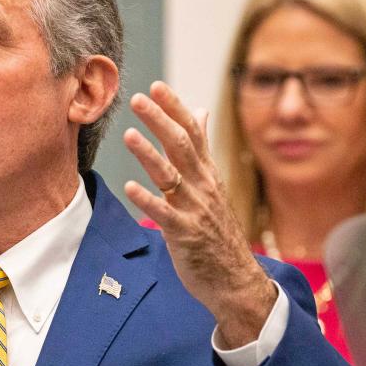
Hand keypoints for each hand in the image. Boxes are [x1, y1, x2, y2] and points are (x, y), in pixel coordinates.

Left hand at [123, 81, 275, 347]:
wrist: (235, 279)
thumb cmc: (218, 231)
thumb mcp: (212, 185)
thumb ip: (202, 149)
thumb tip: (200, 112)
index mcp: (207, 174)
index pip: (192, 132)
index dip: (175, 108)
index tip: (157, 86)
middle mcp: (203, 187)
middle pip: (181, 146)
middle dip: (160, 120)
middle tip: (139, 98)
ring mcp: (195, 210)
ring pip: (172, 176)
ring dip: (150, 155)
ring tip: (130, 134)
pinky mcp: (186, 235)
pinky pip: (166, 215)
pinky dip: (149, 201)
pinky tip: (130, 188)